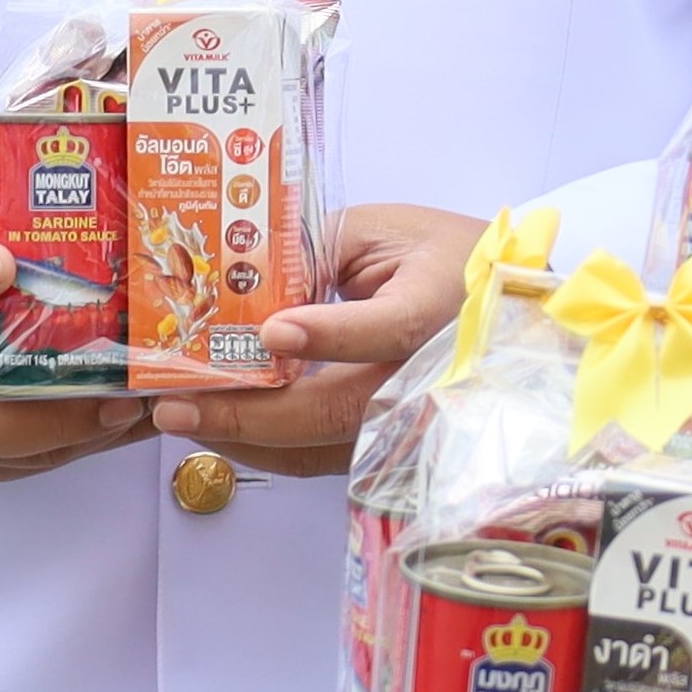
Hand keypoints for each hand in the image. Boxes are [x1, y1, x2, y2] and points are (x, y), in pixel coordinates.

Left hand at [151, 201, 484, 479]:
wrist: (512, 308)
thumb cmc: (447, 260)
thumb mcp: (386, 231)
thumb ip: (315, 249)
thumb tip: (237, 282)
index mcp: (441, 305)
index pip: (390, 330)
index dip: (332, 333)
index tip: (274, 332)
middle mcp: (433, 376)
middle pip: (338, 411)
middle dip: (249, 413)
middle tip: (179, 405)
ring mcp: (417, 422)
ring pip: (325, 449)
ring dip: (248, 439)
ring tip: (185, 420)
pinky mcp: (399, 447)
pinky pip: (327, 460)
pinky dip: (271, 449)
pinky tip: (227, 430)